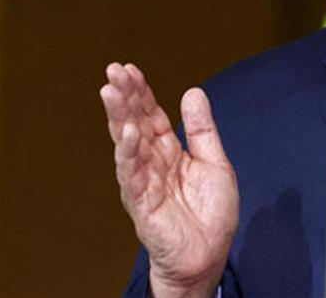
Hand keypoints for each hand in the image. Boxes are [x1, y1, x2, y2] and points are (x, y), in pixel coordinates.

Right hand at [100, 62, 238, 297]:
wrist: (209, 256)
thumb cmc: (211, 214)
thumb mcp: (215, 162)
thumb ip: (202, 129)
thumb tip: (193, 91)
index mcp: (168, 151)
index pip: (149, 114)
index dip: (140, 91)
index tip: (129, 68)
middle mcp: (151, 162)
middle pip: (133, 122)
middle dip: (123, 96)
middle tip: (112, 71)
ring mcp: (143, 181)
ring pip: (126, 144)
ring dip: (118, 117)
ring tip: (110, 92)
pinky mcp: (141, 203)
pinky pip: (131, 175)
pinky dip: (128, 154)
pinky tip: (127, 133)